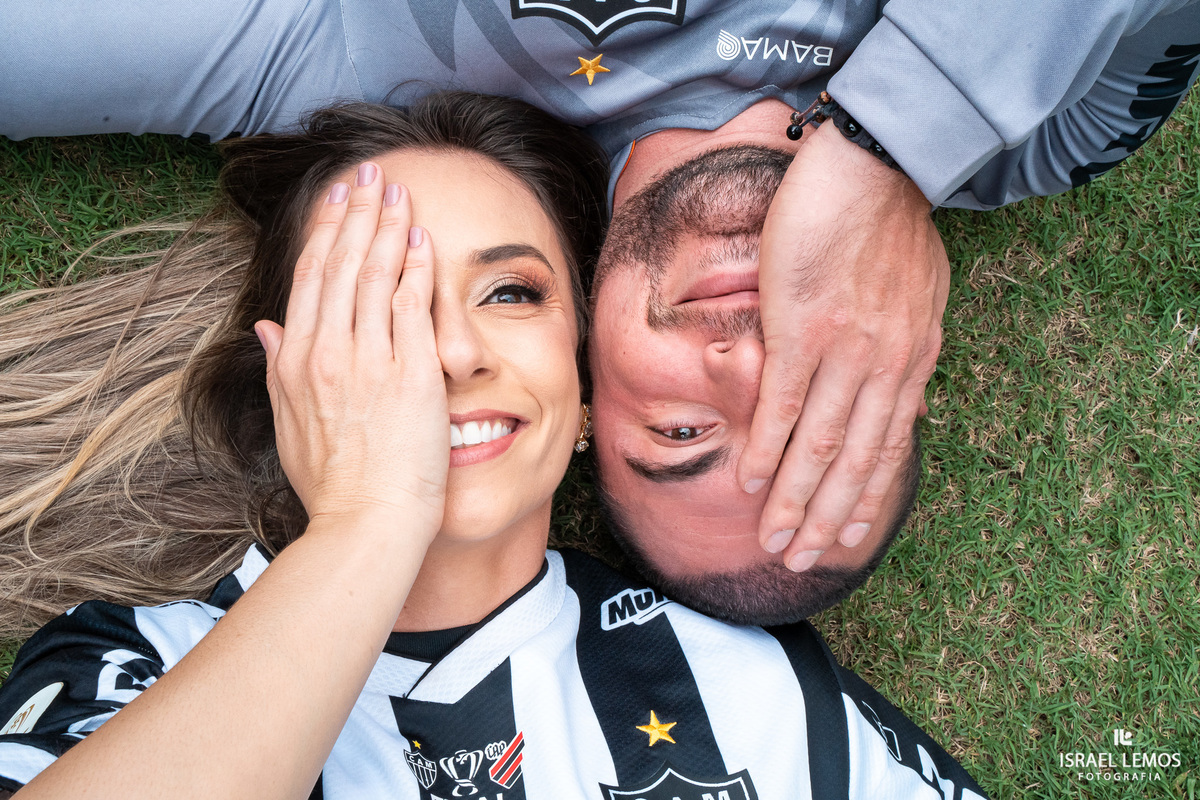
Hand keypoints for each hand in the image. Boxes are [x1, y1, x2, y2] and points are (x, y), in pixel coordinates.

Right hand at [255, 163, 448, 536]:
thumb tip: (265, 328)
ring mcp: (369, 361)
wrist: (366, 524)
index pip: (308, 280)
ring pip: (374, 275)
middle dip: (356, 212)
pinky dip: (415, 268)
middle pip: (340, 265)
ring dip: (386, 226)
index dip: (323, 233)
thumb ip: (277, 371)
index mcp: (295, 363)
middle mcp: (327, 353)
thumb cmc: (333, 486)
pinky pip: (411, 307)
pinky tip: (421, 238)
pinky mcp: (410, 375)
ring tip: (397, 191)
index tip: (336, 200)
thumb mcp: (288, 427)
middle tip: (369, 174)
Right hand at [738, 122, 948, 570]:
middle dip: (826, 520)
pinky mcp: (800, 328)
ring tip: (771, 540)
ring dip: (793, 502)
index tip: (846, 540)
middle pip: (853, 463)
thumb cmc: (894, 223)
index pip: (889, 450)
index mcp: (914, 361)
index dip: (865, 501)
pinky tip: (752, 481)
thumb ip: (912, 353)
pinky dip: (768, 449)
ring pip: (817, 447)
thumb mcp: (926, 298)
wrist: (878, 164)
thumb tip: (908, 402)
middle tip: (800, 562)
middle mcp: (884, 368)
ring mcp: (843, 351)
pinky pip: (782, 404)